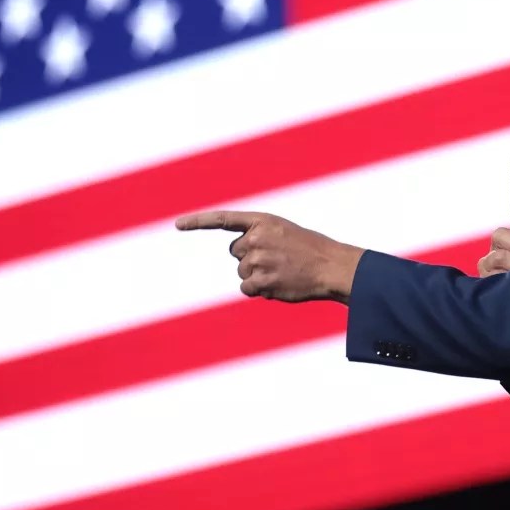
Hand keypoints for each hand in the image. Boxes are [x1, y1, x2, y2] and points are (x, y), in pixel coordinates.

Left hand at [174, 211, 364, 302]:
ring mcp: (259, 260)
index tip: (177, 225)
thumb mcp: (283, 232)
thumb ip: (259, 238)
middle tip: (276, 260)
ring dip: (257, 276)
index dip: (198, 222)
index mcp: (262, 221)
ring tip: (282, 272)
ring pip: (242, 273)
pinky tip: (278, 284)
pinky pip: (247, 289)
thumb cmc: (310, 250)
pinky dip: (259, 290)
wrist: (332, 266)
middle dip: (250, 259)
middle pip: (236, 253)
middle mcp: (257, 238)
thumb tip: (241, 260)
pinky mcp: (262, 281)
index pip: (223, 219)